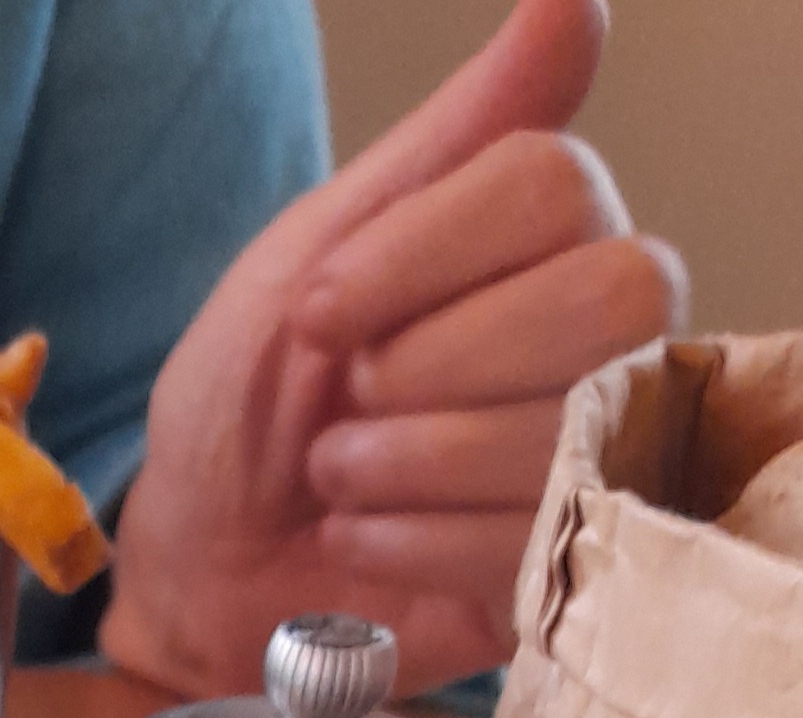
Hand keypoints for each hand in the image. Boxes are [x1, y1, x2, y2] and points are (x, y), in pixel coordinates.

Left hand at [100, 0, 685, 698]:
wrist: (196, 575)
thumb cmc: (250, 412)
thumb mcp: (317, 251)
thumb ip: (450, 135)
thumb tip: (570, 0)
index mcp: (544, 235)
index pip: (553, 184)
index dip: (420, 253)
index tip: (319, 313)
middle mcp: (603, 331)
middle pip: (606, 295)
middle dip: (431, 361)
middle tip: (346, 402)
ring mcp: (595, 454)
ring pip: (564, 424)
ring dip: (405, 459)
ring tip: (338, 478)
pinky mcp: (568, 569)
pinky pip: (531, 538)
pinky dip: (408, 541)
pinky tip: (357, 540)